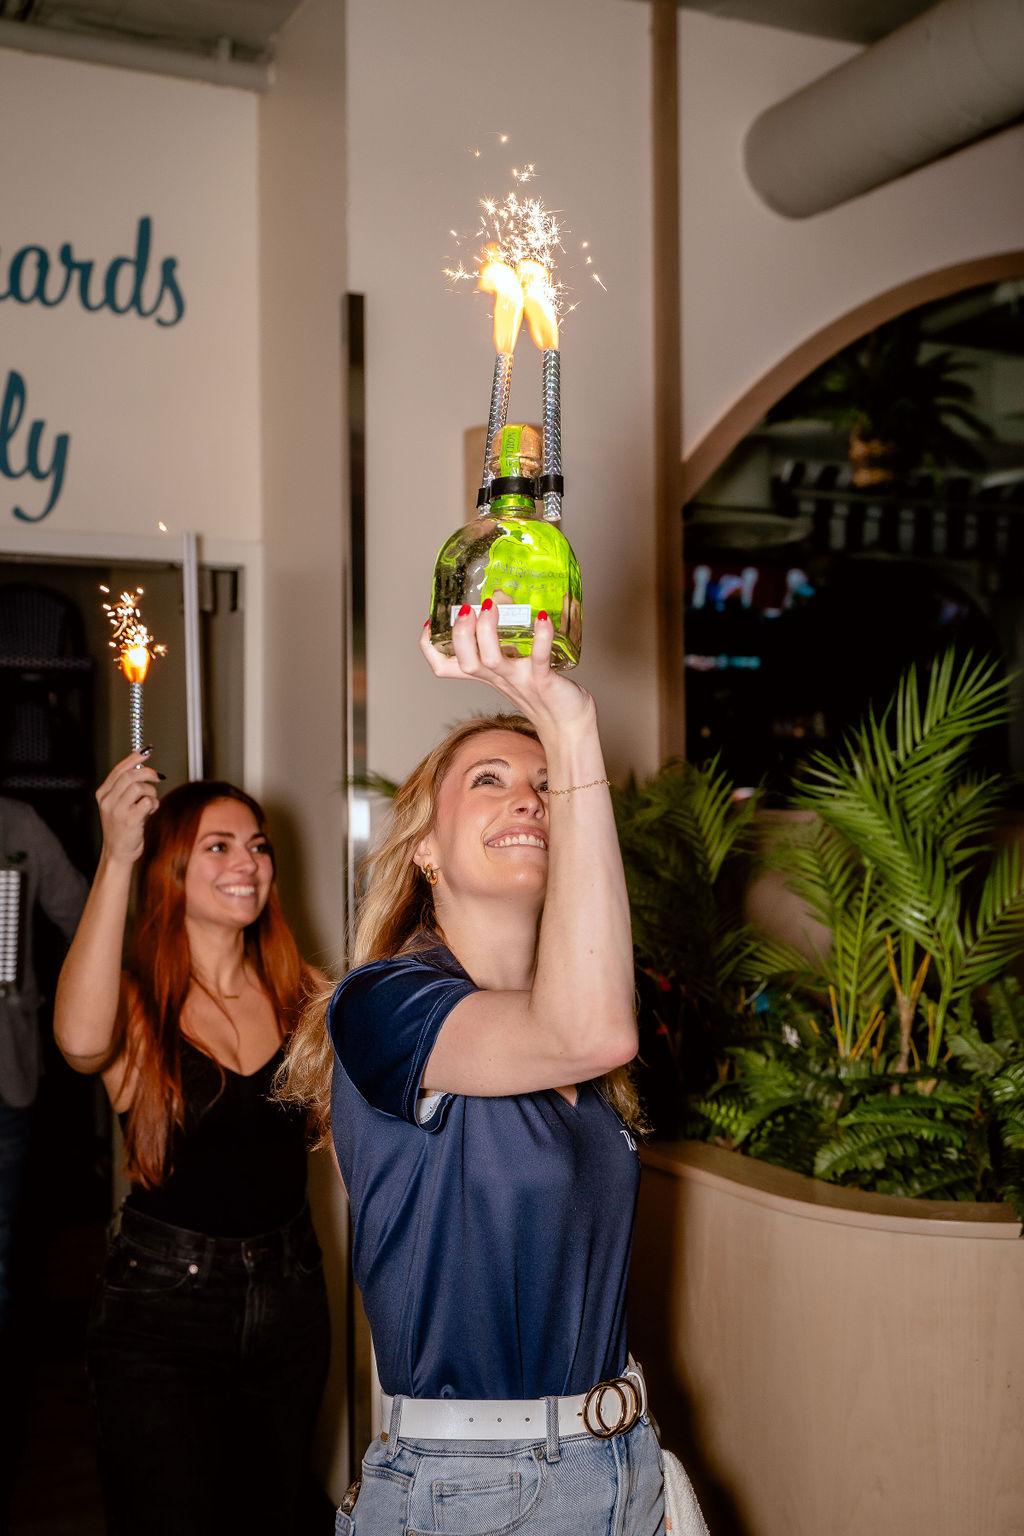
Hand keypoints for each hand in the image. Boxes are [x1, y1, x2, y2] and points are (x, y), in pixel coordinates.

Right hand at [95, 751, 161, 865]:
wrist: (118, 853)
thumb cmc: (122, 828)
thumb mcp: (118, 804)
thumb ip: (126, 787)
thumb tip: (142, 766)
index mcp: (103, 794)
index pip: (119, 769)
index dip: (134, 757)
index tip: (147, 750)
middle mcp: (107, 801)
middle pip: (130, 775)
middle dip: (148, 773)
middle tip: (158, 777)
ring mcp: (117, 811)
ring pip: (140, 787)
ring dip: (151, 793)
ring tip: (150, 803)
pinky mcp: (129, 820)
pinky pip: (147, 802)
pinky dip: (154, 804)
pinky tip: (151, 811)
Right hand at [419, 606, 595, 738]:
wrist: (569, 725)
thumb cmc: (544, 691)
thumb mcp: (516, 663)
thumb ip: (506, 633)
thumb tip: (500, 594)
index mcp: (487, 675)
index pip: (445, 667)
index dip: (430, 648)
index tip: (430, 625)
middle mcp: (498, 679)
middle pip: (466, 662)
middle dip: (460, 635)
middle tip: (465, 609)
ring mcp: (520, 681)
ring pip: (491, 661)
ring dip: (487, 632)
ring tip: (491, 605)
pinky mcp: (544, 681)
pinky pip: (539, 658)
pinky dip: (540, 637)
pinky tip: (541, 617)